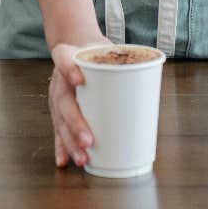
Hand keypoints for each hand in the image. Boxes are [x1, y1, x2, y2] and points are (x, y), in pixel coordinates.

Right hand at [49, 36, 112, 167]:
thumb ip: (120, 59)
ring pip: (60, 121)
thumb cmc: (96, 52)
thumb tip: (151, 81)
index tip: (80, 80)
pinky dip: (61, 146)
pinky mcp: (59, 110)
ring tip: (83, 157)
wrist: (77, 47)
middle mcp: (59, 78)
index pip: (64, 60)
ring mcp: (57, 95)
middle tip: (89, 141)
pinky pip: (58, 130)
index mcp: (67, 58)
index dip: (70, 70)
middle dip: (75, 124)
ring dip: (70, 141)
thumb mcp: (105, 47)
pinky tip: (64, 161)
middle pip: (63, 101)